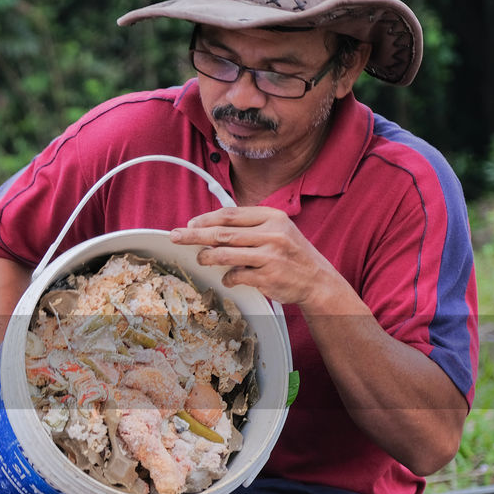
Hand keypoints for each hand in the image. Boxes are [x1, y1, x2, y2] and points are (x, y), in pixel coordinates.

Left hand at [170, 207, 343, 310]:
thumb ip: (249, 227)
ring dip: (207, 257)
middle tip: (175, 236)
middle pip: (222, 232)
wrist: (317, 280)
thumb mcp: (277, 230)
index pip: (230, 214)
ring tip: (201, 259)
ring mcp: (270, 256)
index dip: (206, 218)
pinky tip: (228, 278)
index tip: (190, 224)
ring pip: (224, 253)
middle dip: (194, 235)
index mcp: (272, 217)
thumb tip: (211, 229)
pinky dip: (227, 277)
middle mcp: (272, 234)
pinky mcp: (267, 276)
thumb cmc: (291, 254)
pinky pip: (236, 275)